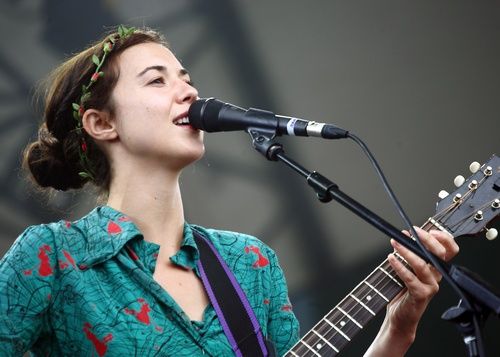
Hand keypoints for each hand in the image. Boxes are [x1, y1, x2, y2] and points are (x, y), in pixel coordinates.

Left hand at [364, 227, 458, 356]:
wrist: (399, 316)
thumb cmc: (402, 290)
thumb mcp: (408, 267)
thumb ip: (410, 253)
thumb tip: (404, 234)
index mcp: (437, 268)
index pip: (450, 250)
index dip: (444, 238)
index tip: (429, 229)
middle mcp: (437, 276)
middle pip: (439, 254)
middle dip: (424, 240)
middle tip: (409, 233)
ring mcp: (431, 286)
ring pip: (422, 264)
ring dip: (406, 250)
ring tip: (394, 243)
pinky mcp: (421, 295)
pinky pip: (410, 277)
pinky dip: (399, 266)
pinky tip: (390, 258)